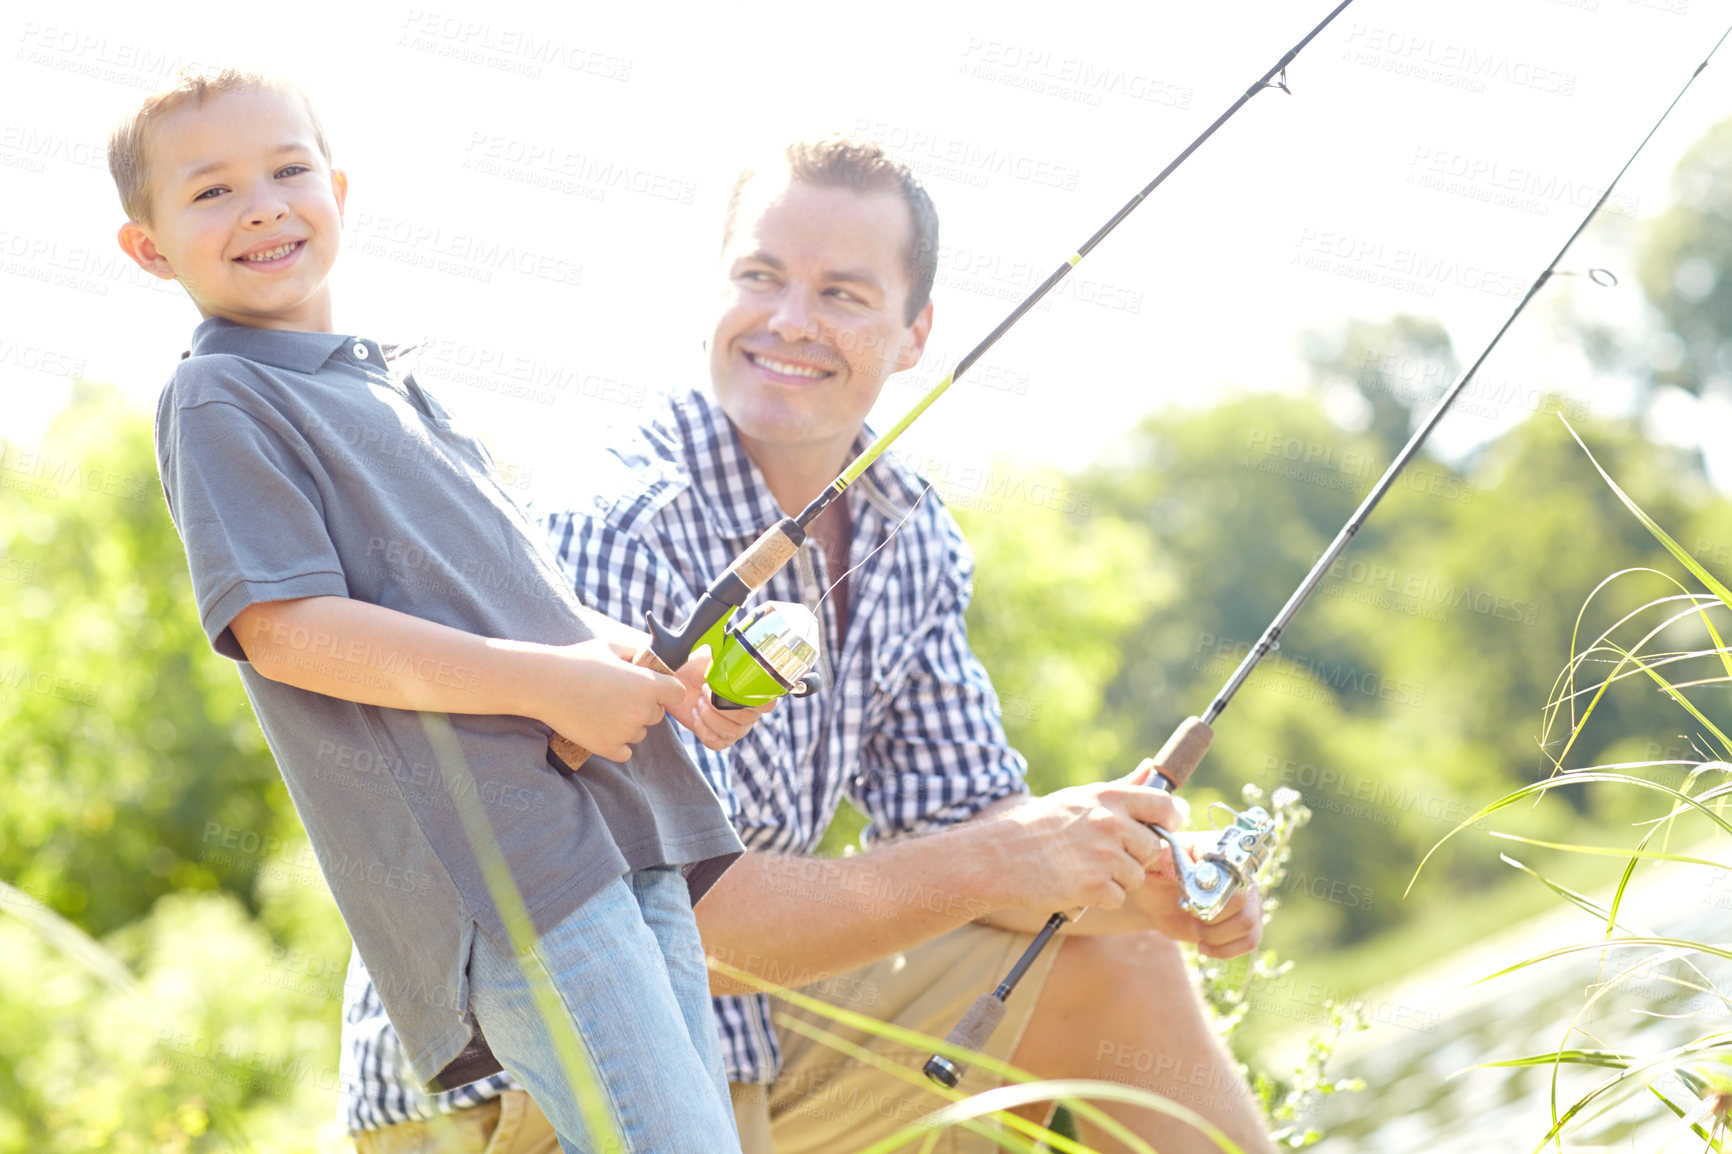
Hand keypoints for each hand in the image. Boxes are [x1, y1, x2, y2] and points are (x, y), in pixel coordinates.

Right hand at [536, 637, 685, 761]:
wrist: (546, 683)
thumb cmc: (578, 660)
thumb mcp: (611, 646)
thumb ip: (637, 652)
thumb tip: (651, 657)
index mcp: (646, 684)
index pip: (678, 693)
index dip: (667, 690)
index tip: (653, 688)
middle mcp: (641, 710)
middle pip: (657, 715)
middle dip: (644, 707)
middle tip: (617, 697)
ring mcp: (625, 732)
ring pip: (639, 733)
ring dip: (628, 725)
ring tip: (602, 709)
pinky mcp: (607, 748)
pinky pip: (625, 751)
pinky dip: (616, 744)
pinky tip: (600, 728)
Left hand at [670, 652, 776, 750]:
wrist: (676, 683)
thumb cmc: (696, 668)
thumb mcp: (710, 657)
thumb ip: (725, 657)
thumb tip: (730, 652)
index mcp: (754, 692)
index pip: (768, 703)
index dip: (755, 701)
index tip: (735, 690)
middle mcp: (750, 712)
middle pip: (745, 718)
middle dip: (721, 706)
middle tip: (705, 690)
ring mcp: (736, 728)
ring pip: (732, 732)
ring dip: (710, 717)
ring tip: (699, 702)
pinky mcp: (719, 739)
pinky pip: (717, 743)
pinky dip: (703, 729)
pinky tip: (696, 715)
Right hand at [984, 773, 1182, 913]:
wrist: (999, 857)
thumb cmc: (1039, 826)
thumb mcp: (1079, 797)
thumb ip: (1120, 787)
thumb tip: (1149, 767)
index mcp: (1108, 798)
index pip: (1165, 806)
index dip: (1169, 821)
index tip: (1160, 829)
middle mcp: (1110, 823)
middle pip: (1153, 848)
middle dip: (1134, 857)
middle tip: (1103, 856)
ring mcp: (1103, 856)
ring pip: (1136, 876)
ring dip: (1115, 879)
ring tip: (1083, 869)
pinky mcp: (1094, 886)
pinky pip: (1117, 898)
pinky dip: (1100, 898)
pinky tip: (1076, 885)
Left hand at [1131, 835, 1263, 957]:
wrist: (1156, 896)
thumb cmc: (1155, 872)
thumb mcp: (1153, 862)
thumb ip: (1161, 856)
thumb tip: (1167, 856)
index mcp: (1220, 849)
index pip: (1233, 868)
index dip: (1212, 888)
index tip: (1188, 895)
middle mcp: (1241, 871)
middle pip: (1242, 900)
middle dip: (1211, 915)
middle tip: (1189, 913)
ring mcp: (1247, 897)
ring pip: (1248, 923)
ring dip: (1217, 934)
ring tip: (1195, 929)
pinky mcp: (1245, 921)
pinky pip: (1249, 940)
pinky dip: (1225, 949)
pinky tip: (1203, 946)